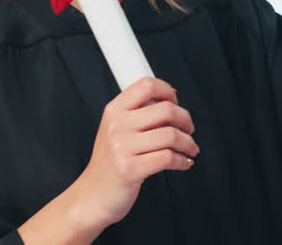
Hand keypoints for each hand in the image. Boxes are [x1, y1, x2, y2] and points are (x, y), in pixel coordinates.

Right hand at [71, 77, 198, 229]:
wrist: (92, 196)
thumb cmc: (109, 164)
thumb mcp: (115, 130)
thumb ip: (136, 113)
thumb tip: (169, 100)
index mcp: (114, 111)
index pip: (146, 85)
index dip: (167, 91)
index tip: (175, 101)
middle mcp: (117, 125)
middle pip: (166, 110)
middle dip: (186, 120)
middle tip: (189, 129)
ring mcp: (122, 147)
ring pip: (171, 135)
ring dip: (188, 143)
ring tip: (189, 148)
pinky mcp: (131, 169)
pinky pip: (168, 158)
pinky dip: (183, 160)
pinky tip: (183, 162)